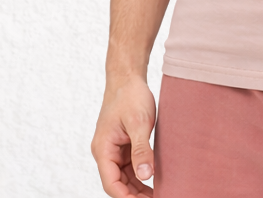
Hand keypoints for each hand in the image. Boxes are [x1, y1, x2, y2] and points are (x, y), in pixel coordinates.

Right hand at [91, 74, 156, 196]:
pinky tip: (154, 181)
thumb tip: (146, 175)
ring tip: (159, 194)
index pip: (111, 184)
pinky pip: (129, 166)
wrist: (128, 77)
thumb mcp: (139, 123)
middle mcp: (105, 152)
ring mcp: (113, 149)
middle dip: (134, 195)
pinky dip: (140, 175)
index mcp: (103, 149)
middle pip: (117, 184)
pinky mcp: (122, 145)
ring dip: (138, 187)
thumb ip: (141, 150)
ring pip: (124, 177)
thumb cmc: (131, 96)